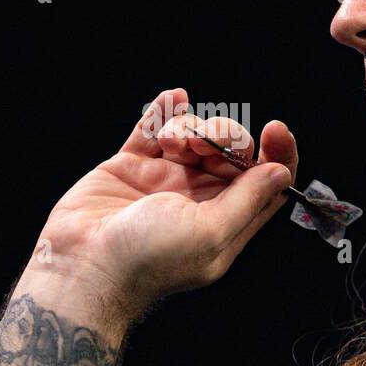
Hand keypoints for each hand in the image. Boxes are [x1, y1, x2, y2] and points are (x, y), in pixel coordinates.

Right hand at [29, 87, 298, 318]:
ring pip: (192, 136)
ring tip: (172, 141)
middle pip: (230, 151)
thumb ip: (248, 200)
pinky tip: (172, 99)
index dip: (276, 154)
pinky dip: (163, 111)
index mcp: (225, 220)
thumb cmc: (148, 261)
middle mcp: (198, 199)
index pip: (265, 181)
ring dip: (189, 126)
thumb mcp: (211, 233)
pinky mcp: (130, 168)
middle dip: (224, 135)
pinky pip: (151, 130)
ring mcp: (163, 181)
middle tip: (203, 142)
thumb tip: (281, 172)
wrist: (84, 265)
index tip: (274, 130)